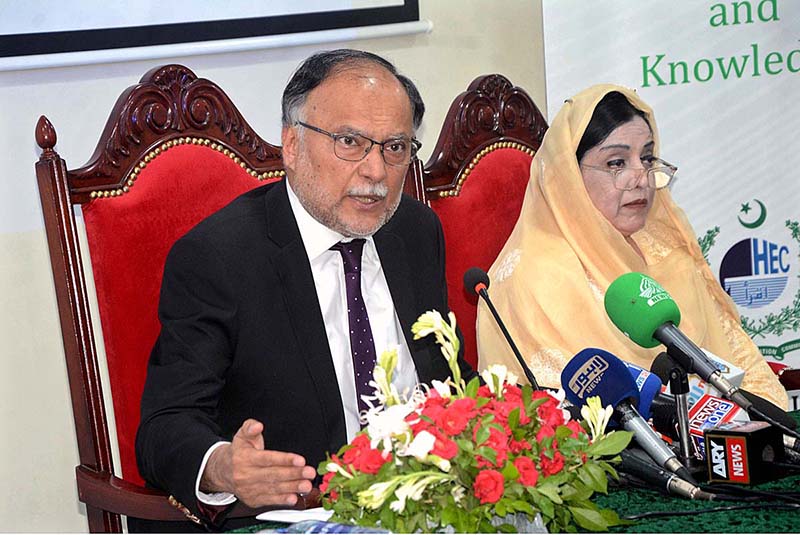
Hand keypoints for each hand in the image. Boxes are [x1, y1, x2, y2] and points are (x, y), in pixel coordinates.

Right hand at [201, 419, 316, 506]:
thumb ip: (250, 427)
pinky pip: (269, 500)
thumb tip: (257, 426)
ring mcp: (249, 489)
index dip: (285, 460)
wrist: (223, 472)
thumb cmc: (238, 453)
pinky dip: (282, 500)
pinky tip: (294, 498)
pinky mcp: (252, 500)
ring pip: (273, 489)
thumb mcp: (242, 435)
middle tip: (309, 473)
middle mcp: (246, 475)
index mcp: (245, 458)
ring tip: (306, 485)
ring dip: (292, 488)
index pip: (267, 459)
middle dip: (294, 474)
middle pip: (273, 475)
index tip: (300, 460)